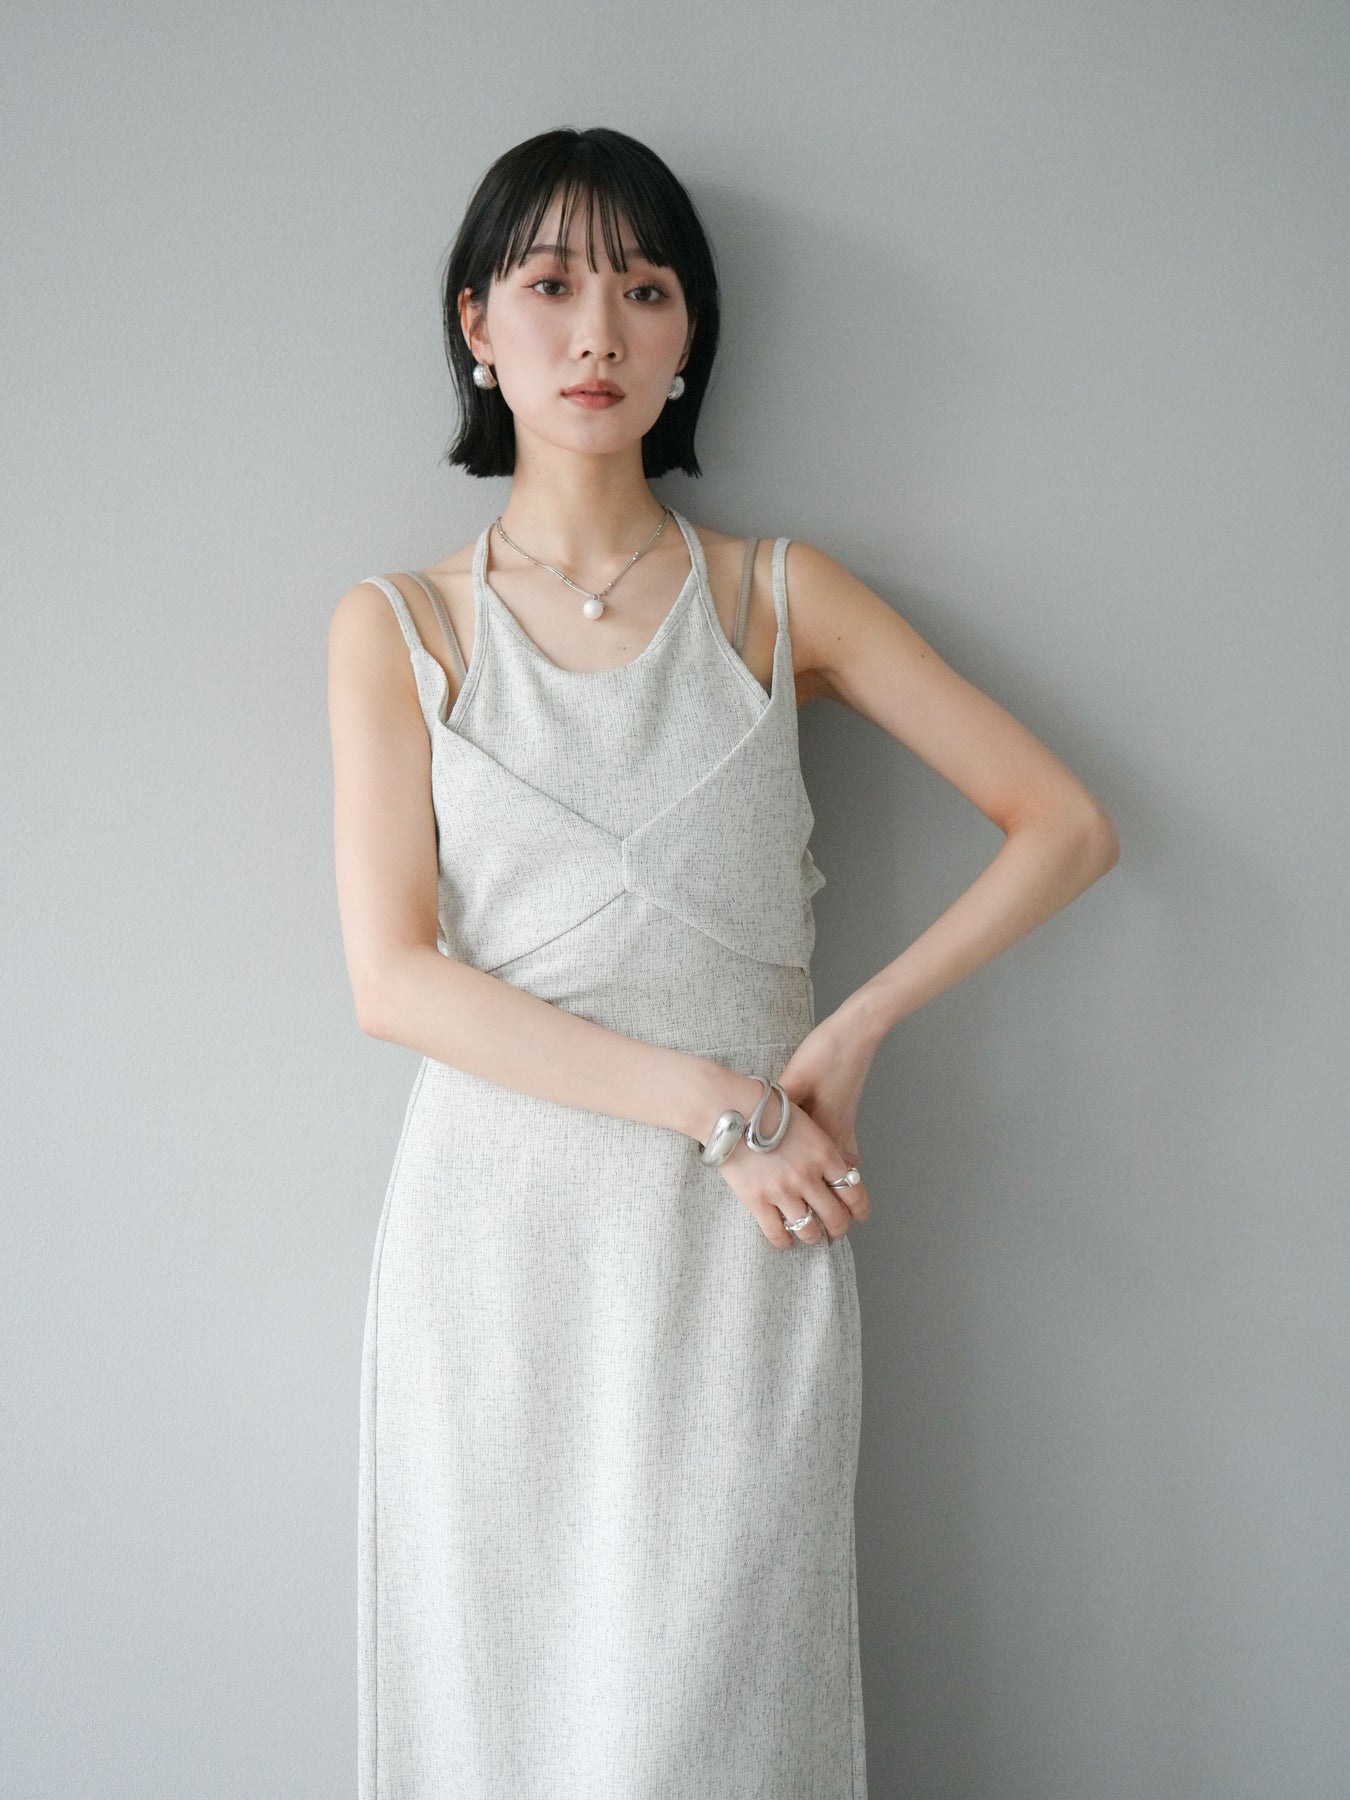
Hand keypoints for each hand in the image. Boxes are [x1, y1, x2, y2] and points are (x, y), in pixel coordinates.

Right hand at [713, 1062, 869, 1249]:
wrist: (730, 1109)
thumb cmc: (767, 1109)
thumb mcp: (808, 1122)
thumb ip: (827, 1147)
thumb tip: (851, 1164)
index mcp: (824, 1154)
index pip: (853, 1192)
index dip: (859, 1209)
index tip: (857, 1216)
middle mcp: (808, 1176)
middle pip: (835, 1217)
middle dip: (838, 1229)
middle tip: (835, 1232)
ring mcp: (782, 1190)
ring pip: (809, 1230)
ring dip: (813, 1237)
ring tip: (811, 1236)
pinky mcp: (757, 1200)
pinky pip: (776, 1233)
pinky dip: (784, 1242)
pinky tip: (786, 1240)